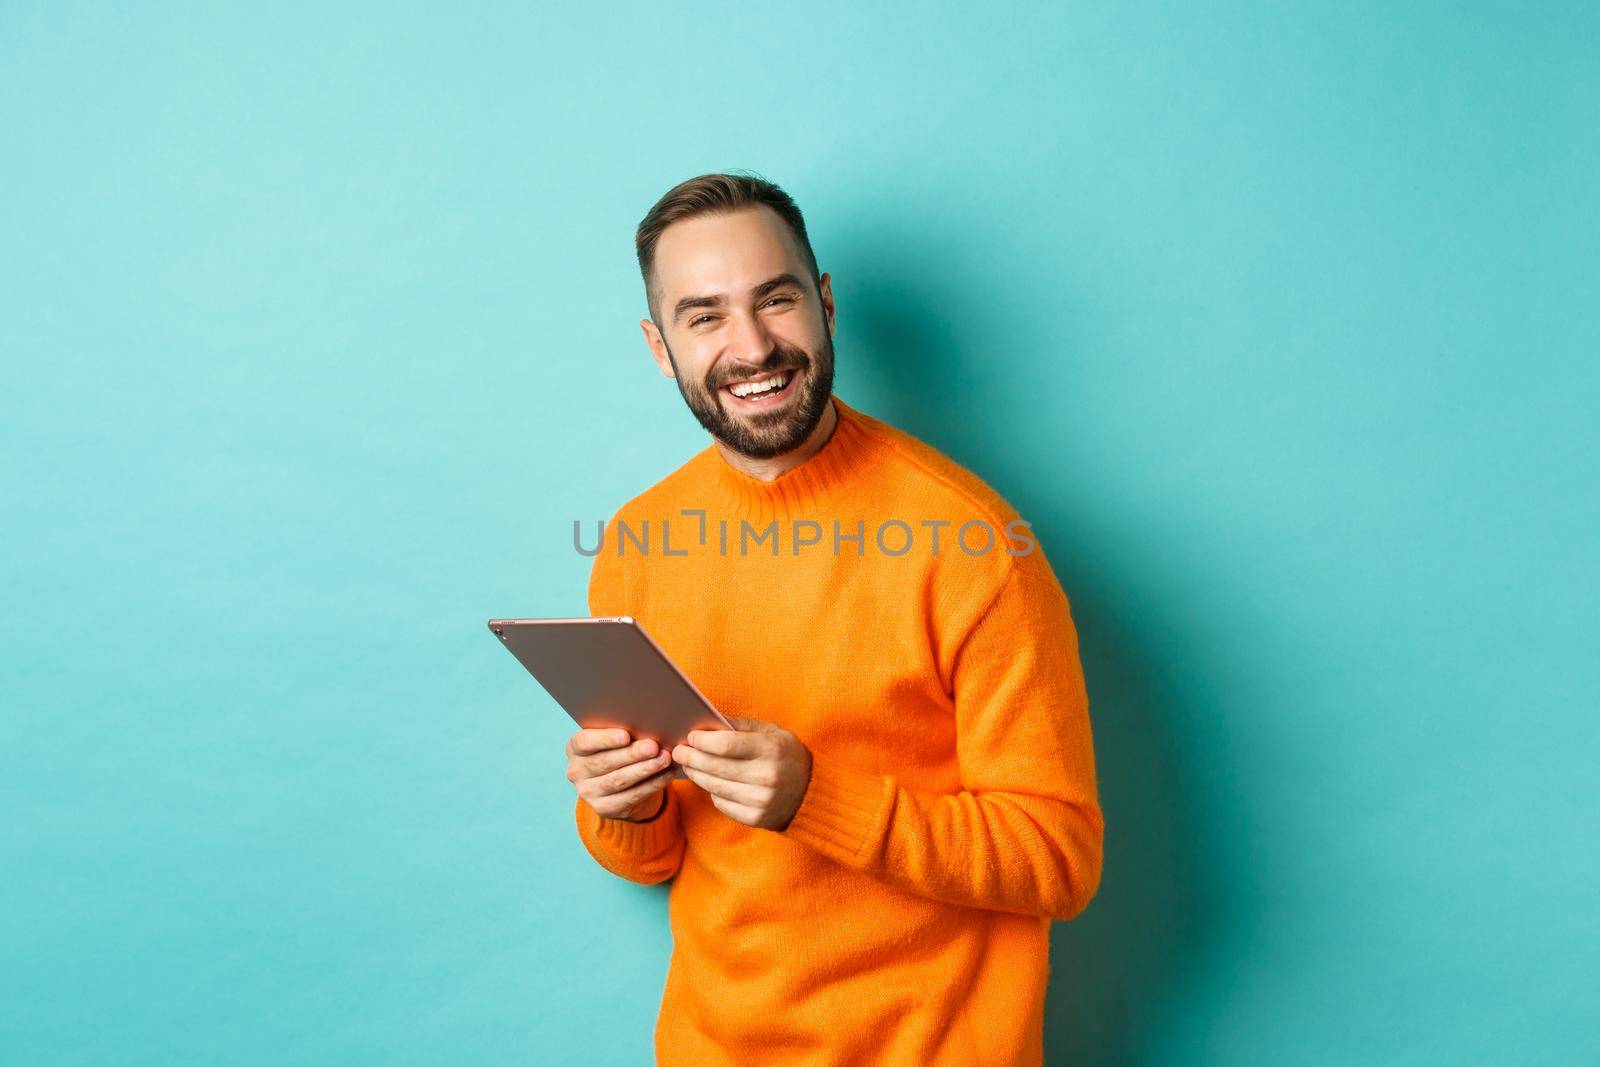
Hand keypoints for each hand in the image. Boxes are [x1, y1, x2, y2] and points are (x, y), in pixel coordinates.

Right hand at [566, 728, 673, 821]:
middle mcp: (576, 771)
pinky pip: (631, 796)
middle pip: (605, 762)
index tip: (626, 736)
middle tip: (653, 747)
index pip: (584, 742)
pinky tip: (666, 774)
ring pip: (619, 780)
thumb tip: (647, 726)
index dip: (605, 739)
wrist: (617, 783)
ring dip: (645, 769)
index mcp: (575, 748)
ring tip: (664, 759)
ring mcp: (588, 792)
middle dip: (632, 754)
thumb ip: (623, 732)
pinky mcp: (604, 808)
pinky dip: (652, 784)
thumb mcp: (613, 739)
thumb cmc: (617, 749)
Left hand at [672, 714, 812, 830]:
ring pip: (713, 786)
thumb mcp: (772, 732)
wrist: (810, 792)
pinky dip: (712, 791)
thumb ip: (740, 727)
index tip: (691, 736)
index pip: (725, 745)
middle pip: (714, 767)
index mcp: (770, 749)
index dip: (702, 741)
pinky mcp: (754, 818)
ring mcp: (760, 800)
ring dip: (695, 774)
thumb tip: (706, 724)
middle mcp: (766, 776)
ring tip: (688, 765)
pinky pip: (720, 803)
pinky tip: (711, 782)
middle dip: (690, 757)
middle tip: (679, 751)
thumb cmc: (786, 755)